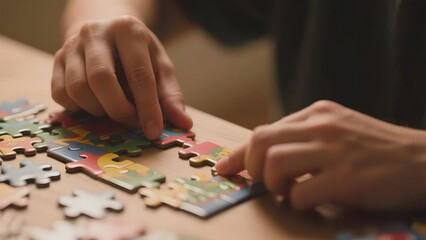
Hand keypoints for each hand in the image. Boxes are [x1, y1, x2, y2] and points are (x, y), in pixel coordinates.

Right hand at [51, 15, 192, 138]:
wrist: (105, 31)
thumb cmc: (137, 53)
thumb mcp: (159, 66)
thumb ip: (170, 95)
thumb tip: (184, 124)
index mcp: (128, 30)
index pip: (139, 74)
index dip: (147, 107)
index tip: (153, 131)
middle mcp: (95, 32)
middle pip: (101, 80)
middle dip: (118, 110)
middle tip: (131, 122)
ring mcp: (71, 45)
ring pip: (77, 89)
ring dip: (98, 111)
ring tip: (113, 110)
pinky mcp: (56, 60)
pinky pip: (61, 94)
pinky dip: (78, 108)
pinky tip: (95, 104)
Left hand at [216, 100, 425, 210]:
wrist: (425, 159)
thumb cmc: (378, 149)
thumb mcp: (338, 130)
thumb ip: (305, 137)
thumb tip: (268, 157)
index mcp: (317, 113)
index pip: (264, 130)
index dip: (239, 153)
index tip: (225, 168)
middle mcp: (322, 126)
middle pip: (261, 140)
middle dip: (251, 166)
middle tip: (261, 182)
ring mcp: (334, 150)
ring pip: (274, 162)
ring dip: (273, 184)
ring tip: (287, 191)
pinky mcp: (346, 177)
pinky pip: (301, 192)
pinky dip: (297, 201)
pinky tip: (310, 201)